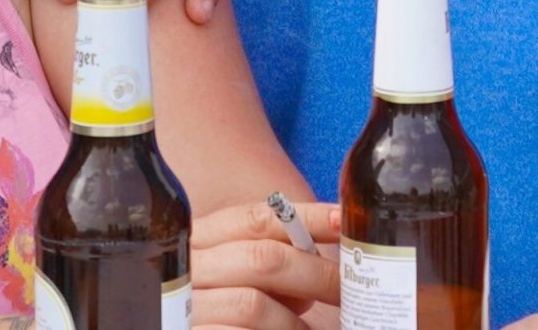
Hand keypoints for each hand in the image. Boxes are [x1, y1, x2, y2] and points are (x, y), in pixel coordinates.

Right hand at [192, 199, 340, 329]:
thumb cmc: (220, 309)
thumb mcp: (239, 277)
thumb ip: (271, 269)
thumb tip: (327, 269)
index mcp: (201, 239)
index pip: (256, 217)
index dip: (304, 218)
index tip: (341, 220)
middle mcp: (191, 266)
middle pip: (262, 257)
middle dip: (315, 274)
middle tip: (348, 291)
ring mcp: (188, 303)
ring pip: (254, 303)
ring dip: (293, 323)